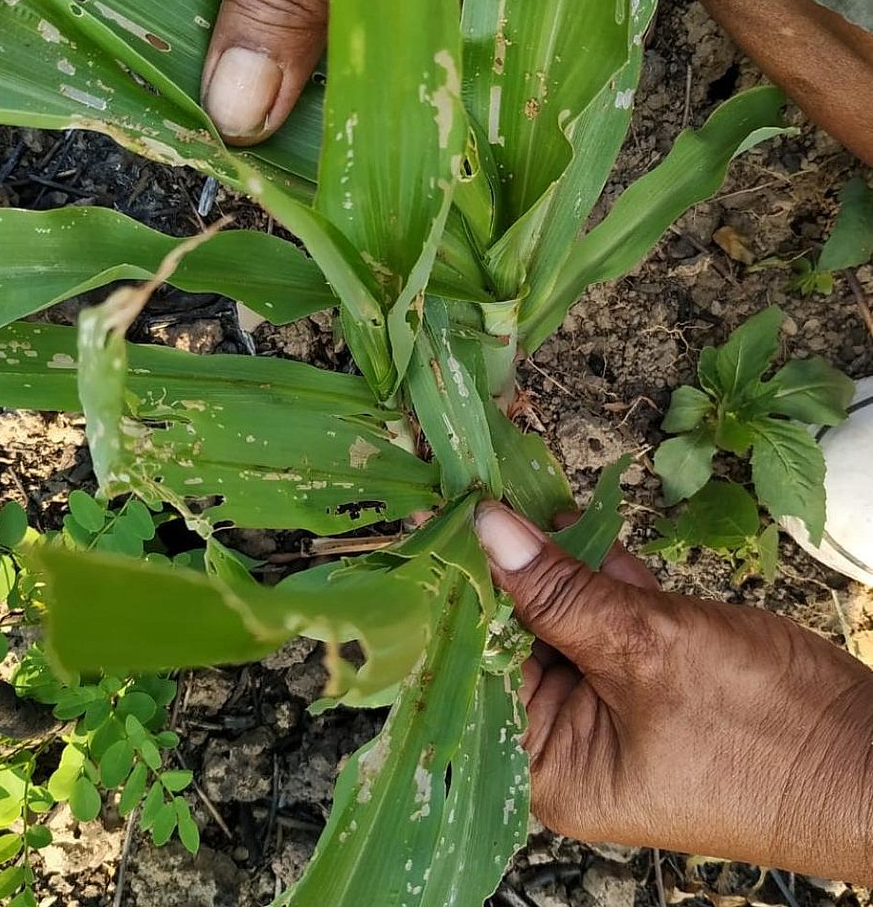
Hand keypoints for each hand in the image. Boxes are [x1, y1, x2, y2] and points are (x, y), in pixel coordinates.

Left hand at [474, 501, 872, 882]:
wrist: (869, 754)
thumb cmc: (762, 730)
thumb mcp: (645, 649)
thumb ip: (560, 590)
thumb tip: (488, 530)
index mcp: (548, 766)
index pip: (472, 672)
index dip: (451, 597)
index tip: (430, 528)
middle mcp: (568, 742)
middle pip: (511, 639)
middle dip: (498, 569)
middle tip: (467, 495)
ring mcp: (610, 706)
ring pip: (560, 618)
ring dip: (546, 560)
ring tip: (509, 493)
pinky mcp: (650, 674)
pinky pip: (607, 615)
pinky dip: (594, 570)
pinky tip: (564, 521)